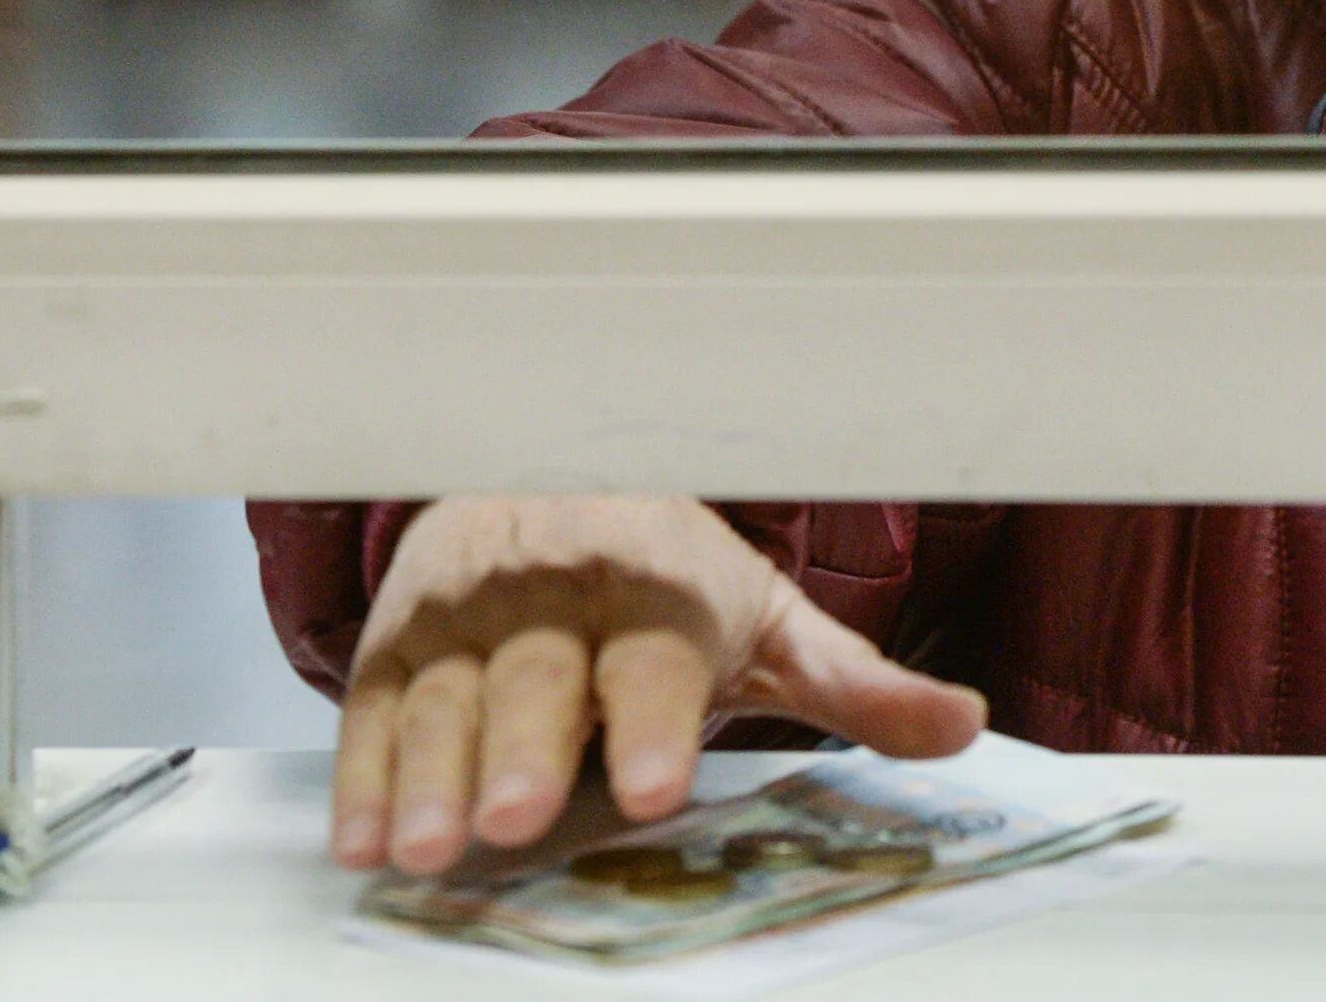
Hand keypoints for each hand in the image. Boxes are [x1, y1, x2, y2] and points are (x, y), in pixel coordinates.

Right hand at [330, 496, 986, 875]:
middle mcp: (559, 592)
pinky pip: (372, 704)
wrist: (551, 479)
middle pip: (538, 677)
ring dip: (429, 772)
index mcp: (660, 586)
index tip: (654, 785)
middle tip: (514, 820)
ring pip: (445, 695)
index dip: (653, 722)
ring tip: (428, 845)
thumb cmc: (667, 575)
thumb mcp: (770, 619)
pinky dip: (361, 771)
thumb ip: (856, 683)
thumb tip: (965, 724)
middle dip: (524, 749)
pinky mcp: (399, 635)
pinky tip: (361, 834)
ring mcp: (470, 611)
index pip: (657, 656)